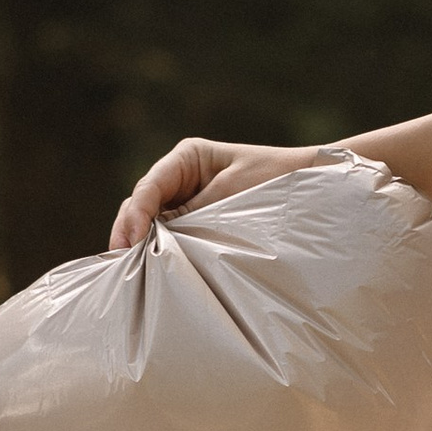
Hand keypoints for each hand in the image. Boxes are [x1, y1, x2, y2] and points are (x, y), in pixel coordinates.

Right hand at [109, 135, 333, 252]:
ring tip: (130, 272)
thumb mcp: (234, 195)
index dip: (136, 214)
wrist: (311, 184)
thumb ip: (196, 215)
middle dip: (128, 233)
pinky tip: (152, 272)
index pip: (150, 187)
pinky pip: (170, 236)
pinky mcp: (195, 223)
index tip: (133, 240)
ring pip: (150, 224)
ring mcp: (185, 201)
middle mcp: (180, 179)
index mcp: (187, 158)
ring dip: (140, 245)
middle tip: (120, 262)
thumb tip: (160, 238)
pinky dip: (160, 252)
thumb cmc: (278, 180)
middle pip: (141, 206)